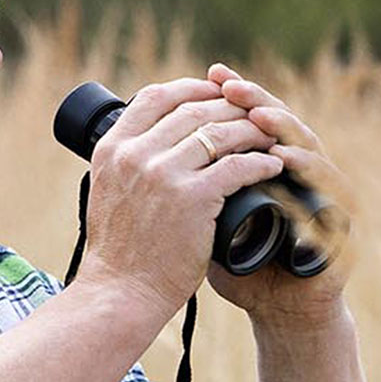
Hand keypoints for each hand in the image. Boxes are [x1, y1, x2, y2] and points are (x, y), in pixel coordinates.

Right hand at [77, 75, 286, 326]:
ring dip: (251, 131)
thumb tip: (157, 139)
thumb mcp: (107, 191)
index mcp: (112, 148)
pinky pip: (238, 167)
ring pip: (220, 133)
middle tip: (252, 114)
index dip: (191, 88)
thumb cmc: (118, 252)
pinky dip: (261, 162)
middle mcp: (136, 155)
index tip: (214, 93)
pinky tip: (274, 164)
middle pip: (193, 109)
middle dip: (229, 107)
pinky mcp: (193, 199)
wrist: (119, 293)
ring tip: (270, 137)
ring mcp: (164, 175)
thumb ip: (128, 162)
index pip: (155, 97)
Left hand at [202, 66, 355, 326]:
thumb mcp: (209, 228)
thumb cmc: (246, 272)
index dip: (232, 98)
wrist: (282, 312)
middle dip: (255, 101)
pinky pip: (327, 187)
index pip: (252, 122)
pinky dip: (308, 169)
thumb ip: (191, 196)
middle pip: (280, 124)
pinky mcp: (340, 218)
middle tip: (232, 86)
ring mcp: (323, 194)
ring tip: (257, 115)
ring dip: (282, 128)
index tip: (211, 75)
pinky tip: (287, 158)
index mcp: (269, 169)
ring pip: (307, 147)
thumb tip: (148, 163)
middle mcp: (299, 173)